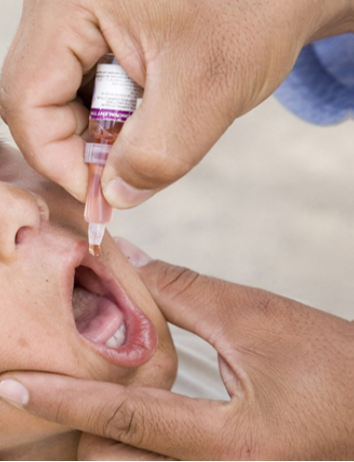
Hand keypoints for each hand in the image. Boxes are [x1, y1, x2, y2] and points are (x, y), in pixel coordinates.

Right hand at [0, 0, 348, 205]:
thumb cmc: (252, 14)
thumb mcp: (205, 93)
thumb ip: (155, 156)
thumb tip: (114, 196)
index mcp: (70, 1)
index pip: (26, 98)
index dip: (59, 159)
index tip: (101, 194)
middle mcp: (63, 2)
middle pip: (39, 98)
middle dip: (84, 146)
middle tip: (129, 171)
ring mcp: (80, 12)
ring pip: (65, 96)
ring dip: (104, 133)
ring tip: (155, 130)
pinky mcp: (100, 25)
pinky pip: (89, 85)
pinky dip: (117, 116)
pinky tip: (152, 112)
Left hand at [0, 243, 350, 459]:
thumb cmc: (331, 363)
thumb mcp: (256, 317)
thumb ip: (183, 291)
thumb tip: (128, 264)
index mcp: (229, 444)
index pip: (126, 420)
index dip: (65, 397)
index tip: (16, 386)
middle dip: (83, 422)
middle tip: (72, 375)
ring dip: (107, 432)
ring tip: (102, 387)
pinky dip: (136, 440)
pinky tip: (139, 405)